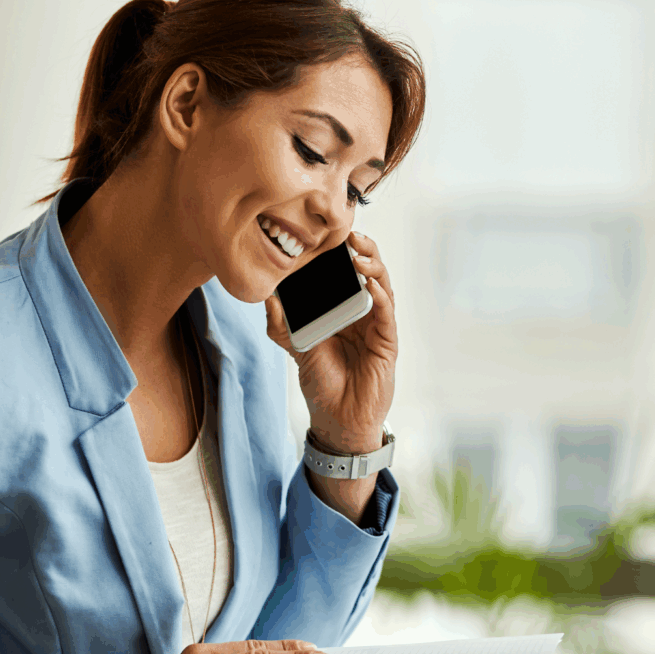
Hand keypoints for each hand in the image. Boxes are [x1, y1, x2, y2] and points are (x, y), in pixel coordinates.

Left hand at [265, 231, 395, 454]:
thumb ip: (282, 325)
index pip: (345, 274)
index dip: (341, 253)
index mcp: (343, 311)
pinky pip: (387, 314)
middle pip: (368, 273)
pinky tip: (371, 284)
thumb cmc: (323, 383)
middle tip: (349, 234)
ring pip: (382, 287)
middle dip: (362, 250)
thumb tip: (268, 298)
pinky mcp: (386, 343)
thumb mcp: (297, 349)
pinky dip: (381, 297)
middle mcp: (363, 314)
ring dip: (373, 267)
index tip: (328, 234)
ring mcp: (377, 327)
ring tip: (359, 252)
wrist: (337, 419)